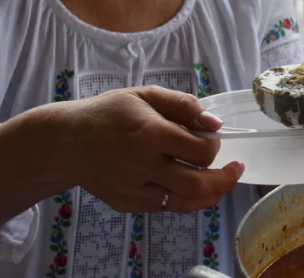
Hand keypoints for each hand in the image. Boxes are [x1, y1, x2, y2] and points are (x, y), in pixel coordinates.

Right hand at [68, 86, 243, 213]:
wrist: (67, 141)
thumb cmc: (110, 113)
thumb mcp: (146, 95)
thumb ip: (184, 105)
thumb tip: (215, 123)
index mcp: (151, 133)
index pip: (200, 149)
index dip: (214, 145)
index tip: (214, 139)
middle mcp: (143, 164)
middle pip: (197, 182)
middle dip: (224, 178)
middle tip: (236, 169)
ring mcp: (134, 188)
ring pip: (185, 201)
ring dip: (211, 194)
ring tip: (222, 183)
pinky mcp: (127, 202)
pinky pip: (166, 207)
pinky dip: (186, 200)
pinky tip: (195, 188)